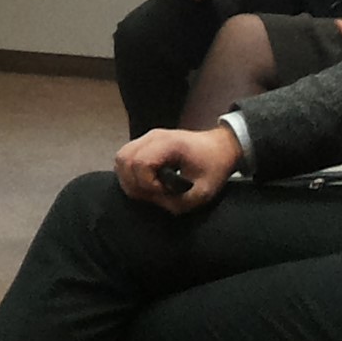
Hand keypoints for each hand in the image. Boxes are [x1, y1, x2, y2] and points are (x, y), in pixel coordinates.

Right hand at [116, 125, 242, 214]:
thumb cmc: (214, 167)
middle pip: (124, 159)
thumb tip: (156, 203)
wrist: (221, 147)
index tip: (165, 192)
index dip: (148, 184)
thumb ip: (178, 203)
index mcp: (169, 144)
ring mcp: (147, 137)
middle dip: (134, 184)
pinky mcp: (145, 141)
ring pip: (121, 157)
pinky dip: (129, 172)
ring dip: (128, 178)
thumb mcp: (203, 192)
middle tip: (153, 194)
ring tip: (147, 189)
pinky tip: (145, 181)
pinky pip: (126, 156)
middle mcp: (153, 136)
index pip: (141, 163)